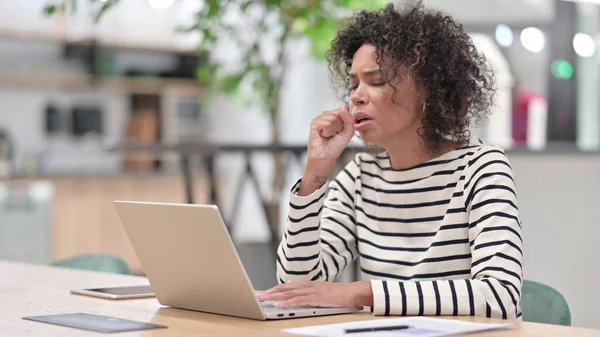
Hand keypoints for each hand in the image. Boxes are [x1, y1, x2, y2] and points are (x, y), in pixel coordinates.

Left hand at [257, 281, 372, 308]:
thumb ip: (306, 288)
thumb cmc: (340, 293)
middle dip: (271, 292)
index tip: (265, 293)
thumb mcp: (321, 289)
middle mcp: (308, 286)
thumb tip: (292, 285)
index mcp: (309, 284)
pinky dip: (288, 302)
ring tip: (264, 299)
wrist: (353, 292)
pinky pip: (299, 301)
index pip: (288, 286)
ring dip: (275, 296)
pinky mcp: (316, 298)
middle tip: (259, 296)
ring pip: (289, 293)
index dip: (275, 289)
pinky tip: (279, 305)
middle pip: (285, 288)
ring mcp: (311, 291)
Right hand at [307, 105, 354, 162]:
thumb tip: (344, 107)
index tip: (342, 130)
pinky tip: (324, 135)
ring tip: (328, 135)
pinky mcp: (314, 123)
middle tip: (334, 134)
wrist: (326, 156)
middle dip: (339, 126)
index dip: (346, 121)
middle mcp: (327, 115)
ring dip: (333, 130)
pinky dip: (327, 131)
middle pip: (339, 113)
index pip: (344, 110)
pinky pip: (325, 123)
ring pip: (332, 118)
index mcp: (336, 116)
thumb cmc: (335, 146)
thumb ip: (350, 119)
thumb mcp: (348, 132)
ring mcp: (320, 118)